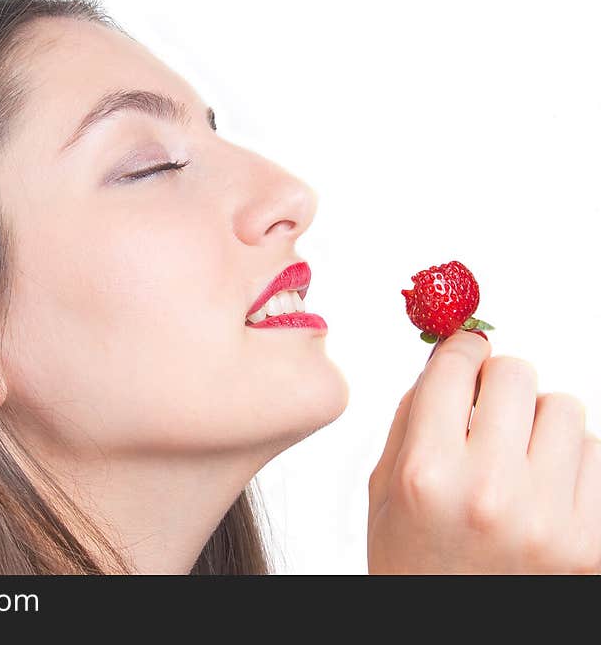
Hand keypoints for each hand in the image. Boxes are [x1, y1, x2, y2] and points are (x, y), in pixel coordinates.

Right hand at [368, 329, 600, 572]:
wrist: (451, 636)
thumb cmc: (413, 565)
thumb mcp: (384, 492)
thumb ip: (409, 421)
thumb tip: (446, 362)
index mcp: (427, 475)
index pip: (455, 368)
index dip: (461, 348)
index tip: (466, 349)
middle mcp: (490, 492)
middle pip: (517, 375)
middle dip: (499, 382)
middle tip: (489, 407)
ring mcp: (549, 519)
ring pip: (565, 409)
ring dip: (539, 422)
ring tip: (519, 457)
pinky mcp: (591, 542)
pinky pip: (598, 456)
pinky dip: (571, 461)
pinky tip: (544, 489)